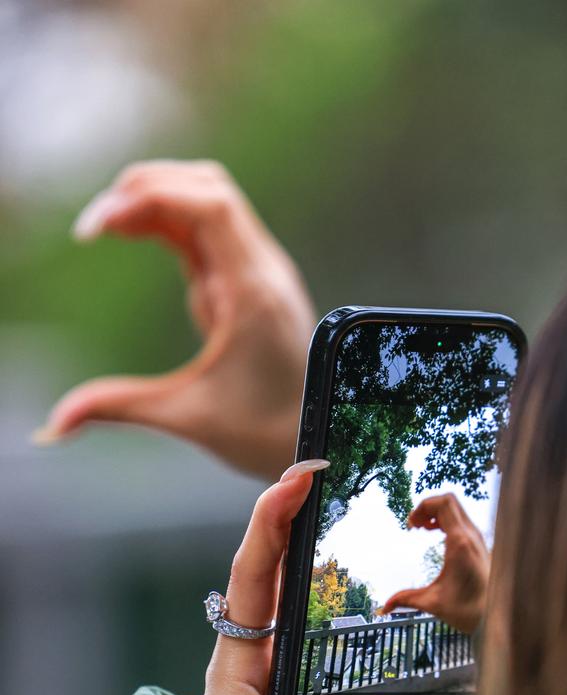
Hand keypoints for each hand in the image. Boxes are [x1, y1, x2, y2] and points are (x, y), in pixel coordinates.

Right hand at [32, 160, 315, 480]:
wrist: (317, 439)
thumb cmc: (265, 433)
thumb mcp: (187, 416)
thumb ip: (121, 407)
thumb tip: (55, 424)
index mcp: (253, 292)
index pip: (210, 205)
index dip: (150, 196)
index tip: (98, 227)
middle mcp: (262, 270)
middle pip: (206, 188)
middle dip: (146, 190)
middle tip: (94, 228)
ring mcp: (258, 272)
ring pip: (209, 203)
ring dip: (158, 202)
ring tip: (108, 230)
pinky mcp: (248, 283)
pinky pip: (209, 234)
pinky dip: (170, 224)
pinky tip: (135, 235)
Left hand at [196, 459, 426, 694]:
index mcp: (239, 660)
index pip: (252, 572)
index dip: (272, 519)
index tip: (298, 476)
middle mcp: (253, 650)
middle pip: (270, 566)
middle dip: (291, 516)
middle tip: (323, 476)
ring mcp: (272, 663)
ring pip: (289, 592)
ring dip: (309, 549)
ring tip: (337, 510)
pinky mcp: (292, 681)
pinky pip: (310, 626)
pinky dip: (328, 596)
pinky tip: (351, 581)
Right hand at [381, 493, 489, 634]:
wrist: (497, 618)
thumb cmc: (468, 610)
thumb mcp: (433, 603)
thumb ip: (406, 600)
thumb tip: (384, 607)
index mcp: (459, 543)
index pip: (442, 504)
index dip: (422, 507)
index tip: (411, 526)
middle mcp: (472, 536)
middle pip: (449, 500)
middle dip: (427, 507)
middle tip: (415, 525)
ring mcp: (479, 538)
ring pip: (457, 508)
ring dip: (437, 513)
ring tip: (424, 529)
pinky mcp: (481, 544)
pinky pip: (463, 519)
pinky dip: (447, 520)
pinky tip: (438, 535)